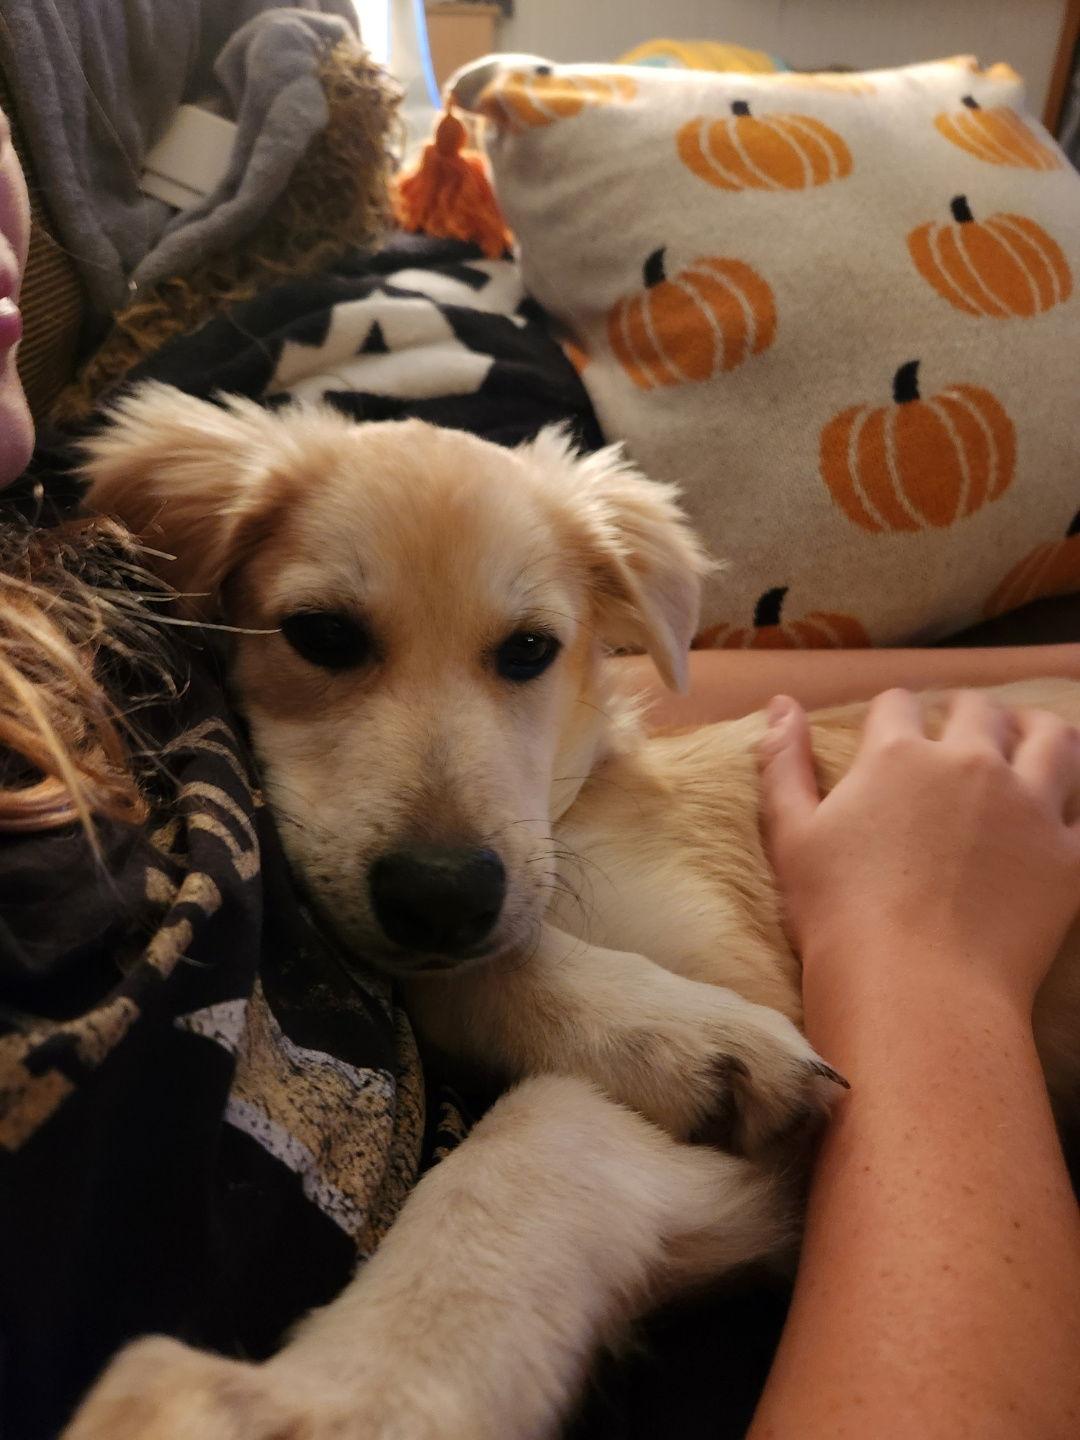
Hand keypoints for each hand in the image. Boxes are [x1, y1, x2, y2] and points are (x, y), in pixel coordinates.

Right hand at [758, 689, 1079, 1019]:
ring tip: (1026, 739)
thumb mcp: (791, 835)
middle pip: (978, 709)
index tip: (891, 732)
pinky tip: (1063, 809)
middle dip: (965, 713)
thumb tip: (780, 703)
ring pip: (1050, 738)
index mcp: (897, 755)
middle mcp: (969, 763)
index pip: (898, 704)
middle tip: (958, 732)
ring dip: (1035, 730)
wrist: (914, 989)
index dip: (892, 714)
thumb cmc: (839, 916)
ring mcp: (1027, 806)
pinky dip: (1078, 801)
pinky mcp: (1067, 854)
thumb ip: (782, 763)